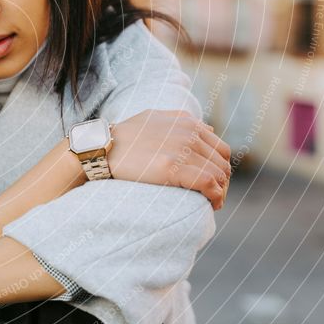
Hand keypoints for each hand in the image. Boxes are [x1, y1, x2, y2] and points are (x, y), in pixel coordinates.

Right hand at [108, 109, 230, 210]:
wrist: (100, 148)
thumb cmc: (124, 138)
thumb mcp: (154, 119)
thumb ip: (180, 121)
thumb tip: (207, 127)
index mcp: (187, 122)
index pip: (221, 148)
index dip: (221, 169)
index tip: (214, 183)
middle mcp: (188, 133)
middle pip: (223, 163)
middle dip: (222, 182)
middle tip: (213, 197)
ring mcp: (181, 149)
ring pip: (219, 174)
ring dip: (220, 192)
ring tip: (211, 203)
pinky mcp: (172, 168)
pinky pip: (208, 183)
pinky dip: (215, 196)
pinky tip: (210, 204)